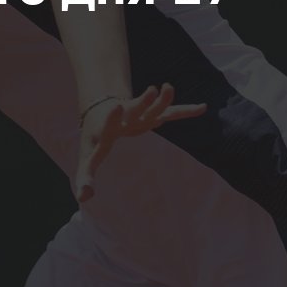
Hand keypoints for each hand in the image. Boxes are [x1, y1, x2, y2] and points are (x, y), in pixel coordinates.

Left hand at [73, 83, 205, 203]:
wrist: (99, 110)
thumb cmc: (92, 139)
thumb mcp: (87, 157)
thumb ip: (85, 177)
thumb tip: (83, 199)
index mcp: (107, 130)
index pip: (108, 125)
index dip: (112, 118)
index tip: (116, 106)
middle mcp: (124, 120)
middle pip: (135, 111)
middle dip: (142, 102)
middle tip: (152, 90)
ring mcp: (138, 115)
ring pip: (150, 108)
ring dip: (160, 101)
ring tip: (168, 88)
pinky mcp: (149, 114)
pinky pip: (168, 113)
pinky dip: (183, 111)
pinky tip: (202, 108)